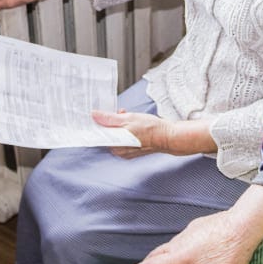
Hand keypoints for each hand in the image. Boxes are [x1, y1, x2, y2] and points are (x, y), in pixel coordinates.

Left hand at [92, 111, 215, 157]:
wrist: (168, 136)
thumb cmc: (151, 129)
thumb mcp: (128, 119)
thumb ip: (109, 118)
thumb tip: (94, 115)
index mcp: (115, 146)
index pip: (99, 134)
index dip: (99, 122)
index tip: (99, 113)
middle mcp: (119, 151)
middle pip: (108, 133)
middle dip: (112, 121)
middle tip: (120, 112)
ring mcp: (126, 151)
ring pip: (116, 134)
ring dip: (119, 123)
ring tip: (128, 116)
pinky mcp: (132, 149)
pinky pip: (123, 138)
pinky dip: (126, 129)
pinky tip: (133, 122)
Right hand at [125, 209, 261, 263]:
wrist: (244, 223)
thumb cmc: (233, 254)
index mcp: (181, 258)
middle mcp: (180, 242)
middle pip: (156, 254)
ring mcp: (189, 231)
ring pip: (168, 245)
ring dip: (160, 255)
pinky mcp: (197, 225)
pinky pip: (180, 238)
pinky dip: (175, 247)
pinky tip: (184, 252)